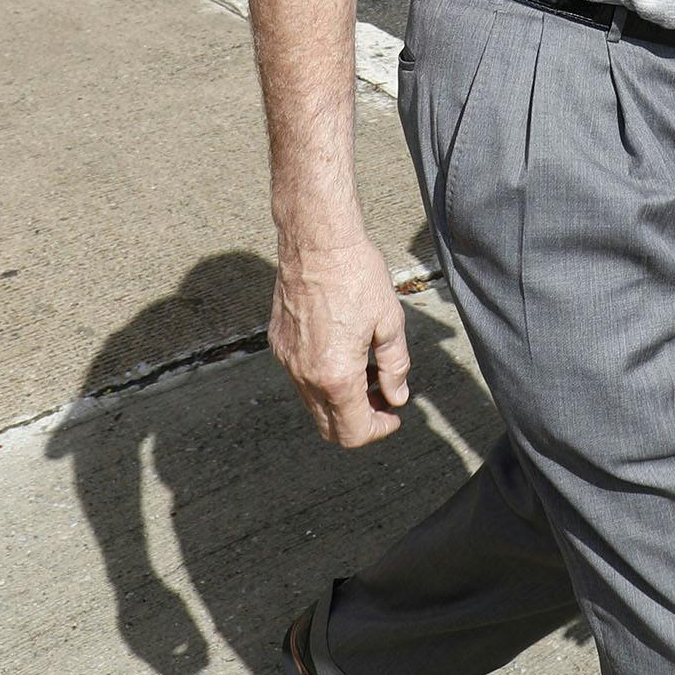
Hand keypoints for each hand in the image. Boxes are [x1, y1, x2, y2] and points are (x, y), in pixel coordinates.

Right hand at [270, 237, 411, 444]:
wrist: (316, 242)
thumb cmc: (356, 275)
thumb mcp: (389, 322)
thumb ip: (395, 367)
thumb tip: (396, 396)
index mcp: (336, 375)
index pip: (353, 432)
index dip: (378, 430)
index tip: (393, 415)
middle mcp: (305, 375)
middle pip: (329, 427)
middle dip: (359, 421)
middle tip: (382, 398)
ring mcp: (287, 360)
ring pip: (313, 403)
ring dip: (341, 400)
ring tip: (367, 370)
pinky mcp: (278, 344)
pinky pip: (300, 377)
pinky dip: (323, 379)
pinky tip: (344, 351)